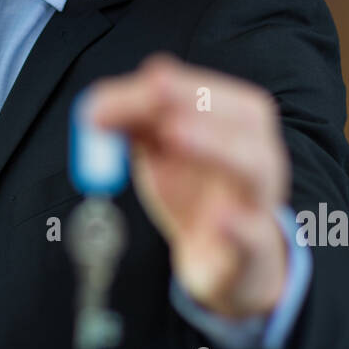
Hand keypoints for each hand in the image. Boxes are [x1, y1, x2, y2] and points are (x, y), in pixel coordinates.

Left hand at [83, 54, 291, 318]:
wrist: (224, 263)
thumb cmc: (192, 193)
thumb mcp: (159, 153)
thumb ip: (130, 122)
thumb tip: (91, 107)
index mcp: (237, 124)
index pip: (211, 91)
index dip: (169, 84)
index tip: (120, 90)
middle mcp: (257, 156)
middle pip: (244, 119)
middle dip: (195, 100)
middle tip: (152, 94)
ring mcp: (258, 204)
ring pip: (255, 167)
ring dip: (216, 145)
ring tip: (174, 134)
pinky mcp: (251, 251)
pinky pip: (254, 236)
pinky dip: (239, 226)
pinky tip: (220, 220)